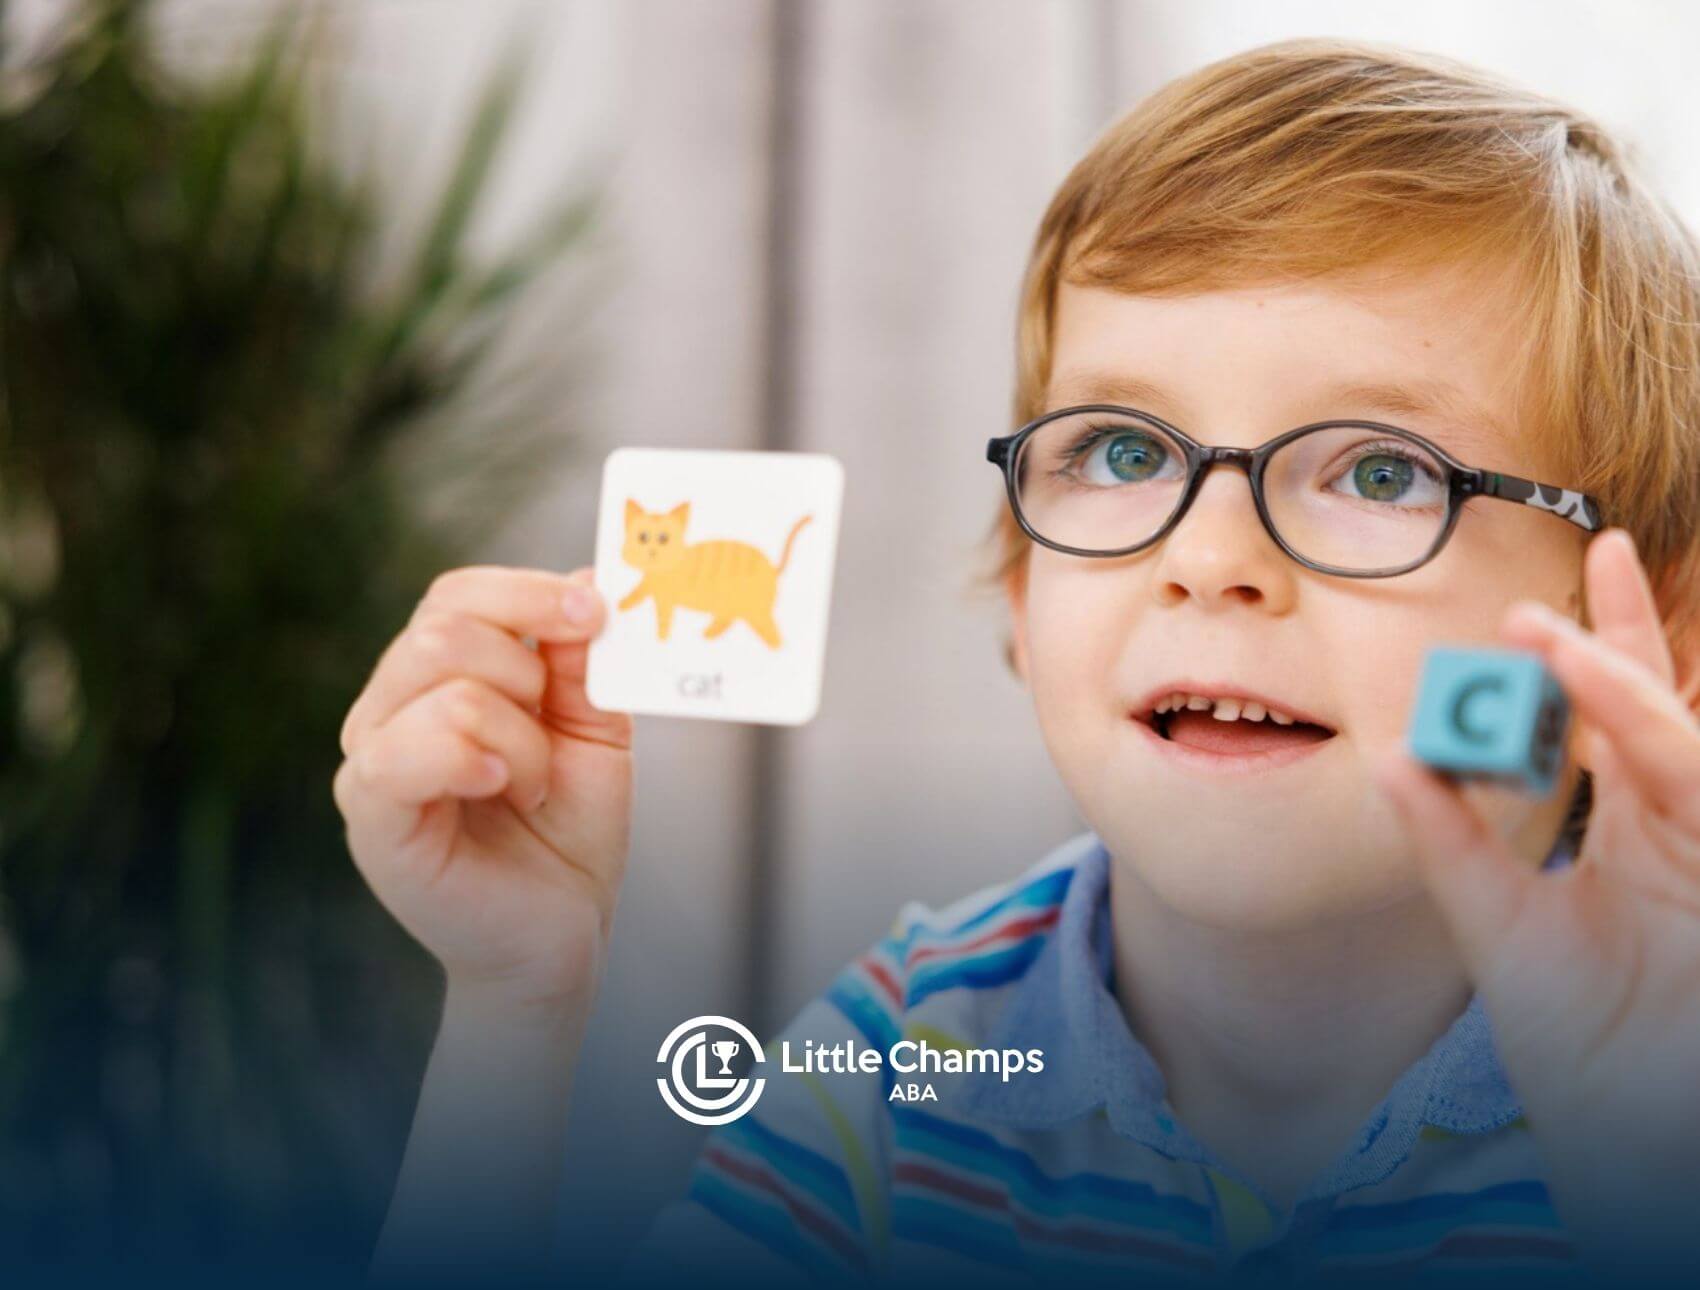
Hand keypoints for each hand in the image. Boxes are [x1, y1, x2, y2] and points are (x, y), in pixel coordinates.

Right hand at [333, 565, 633, 1012]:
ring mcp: (370, 759)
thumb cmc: (568, 829)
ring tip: (531, 788)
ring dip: (520, 735)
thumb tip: (584, 576)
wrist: (560, 930)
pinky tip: (502, 787)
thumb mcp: (592, 728)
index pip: (456, 595)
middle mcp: (390, 707)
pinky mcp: (370, 815)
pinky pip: (404, 751)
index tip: (597, 614)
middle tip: (555, 732)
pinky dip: (471, 758)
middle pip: (446, 626)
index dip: (530, 592)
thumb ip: (579, 658)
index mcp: (436, 677)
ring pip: (445, 683)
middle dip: (529, 671)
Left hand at [1375, 529, 1699, 1278]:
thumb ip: (1449, 842)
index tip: (1538, 602)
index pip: (1611, 721)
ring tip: (1558, 634)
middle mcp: (1680, 828)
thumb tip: (1392, 757)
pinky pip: (1698, 780)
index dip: (1589, 654)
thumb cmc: (1581, 1047)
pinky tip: (1604, 689)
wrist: (1631, 1144)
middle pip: (1662, 706)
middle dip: (1634, 633)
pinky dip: (1654, 731)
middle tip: (1598, 553)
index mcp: (1633, 832)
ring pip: (1683, 736)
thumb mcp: (1496, 926)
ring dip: (1626, 680)